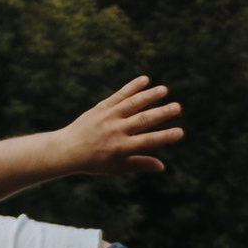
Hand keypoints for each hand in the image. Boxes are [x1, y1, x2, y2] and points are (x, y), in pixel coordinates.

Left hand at [55, 76, 181, 179]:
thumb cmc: (94, 162)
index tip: (180, 132)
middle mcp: (116, 131)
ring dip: (149, 96)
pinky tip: (145, 80)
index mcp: (121, 148)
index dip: (165, 137)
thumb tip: (162, 166)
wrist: (67, 150)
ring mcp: (108, 117)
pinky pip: (119, 95)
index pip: (148, 142)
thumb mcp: (117, 167)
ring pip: (132, 104)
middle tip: (178, 107)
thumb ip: (140, 164)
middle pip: (143, 120)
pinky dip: (132, 87)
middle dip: (162, 113)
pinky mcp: (102, 108)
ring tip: (165, 90)